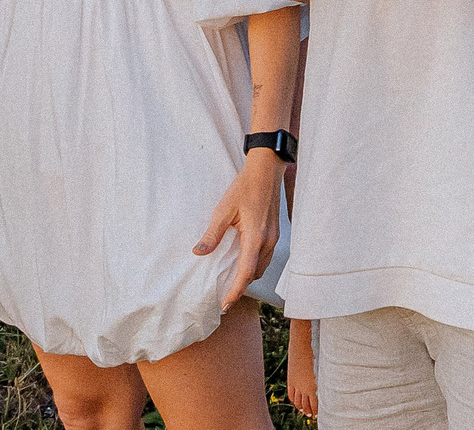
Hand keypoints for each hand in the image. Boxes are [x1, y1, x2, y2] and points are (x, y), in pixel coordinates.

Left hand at [194, 151, 283, 305]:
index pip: (246, 272)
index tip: (225, 304)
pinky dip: (255, 264)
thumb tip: (198, 253)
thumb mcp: (224, 209)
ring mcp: (274, 236)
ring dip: (249, 276)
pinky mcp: (275, 231)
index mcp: (255, 237)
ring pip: (262, 265)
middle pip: (255, 273)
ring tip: (232, 281)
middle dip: (242, 286)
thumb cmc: (245, 187)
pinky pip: (265, 256)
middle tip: (225, 295)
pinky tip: (243, 261)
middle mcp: (268, 240)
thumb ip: (213, 234)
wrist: (267, 170)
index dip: (236, 291)